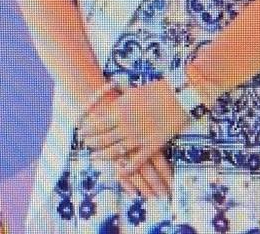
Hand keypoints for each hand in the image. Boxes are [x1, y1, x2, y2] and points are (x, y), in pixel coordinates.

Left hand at [80, 81, 186, 197]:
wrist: (178, 98)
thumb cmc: (156, 90)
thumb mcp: (133, 89)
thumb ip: (119, 93)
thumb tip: (108, 87)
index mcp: (120, 110)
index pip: (97, 124)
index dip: (87, 130)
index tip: (81, 132)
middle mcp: (125, 126)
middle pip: (102, 139)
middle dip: (91, 143)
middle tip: (86, 144)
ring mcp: (137, 138)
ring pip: (114, 152)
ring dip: (102, 155)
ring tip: (94, 156)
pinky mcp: (150, 147)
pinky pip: (135, 162)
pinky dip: (126, 169)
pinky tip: (119, 172)